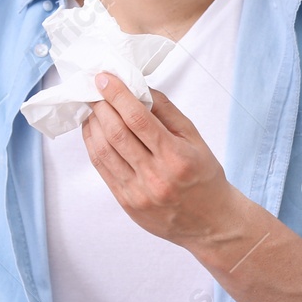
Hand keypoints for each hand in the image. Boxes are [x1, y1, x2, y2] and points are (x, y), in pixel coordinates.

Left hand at [82, 74, 244, 248]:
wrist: (210, 222)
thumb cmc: (204, 176)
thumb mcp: (195, 138)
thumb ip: (166, 111)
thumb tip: (138, 87)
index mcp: (176, 156)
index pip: (138, 118)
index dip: (117, 95)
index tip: (104, 78)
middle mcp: (155, 175)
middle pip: (116, 133)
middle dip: (100, 106)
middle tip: (93, 90)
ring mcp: (138, 192)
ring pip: (104, 151)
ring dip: (93, 125)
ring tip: (91, 109)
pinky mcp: (127, 203)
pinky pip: (103, 170)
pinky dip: (93, 146)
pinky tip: (93, 132)